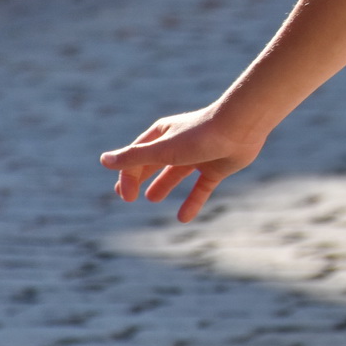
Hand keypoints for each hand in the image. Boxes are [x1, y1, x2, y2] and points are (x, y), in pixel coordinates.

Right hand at [100, 105, 267, 222]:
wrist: (241, 127)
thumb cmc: (199, 135)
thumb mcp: (162, 149)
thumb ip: (134, 157)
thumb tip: (104, 160)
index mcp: (162, 134)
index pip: (136, 157)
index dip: (127, 177)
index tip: (127, 197)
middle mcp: (178, 144)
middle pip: (153, 163)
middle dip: (139, 177)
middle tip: (126, 196)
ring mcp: (198, 156)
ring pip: (176, 173)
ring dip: (163, 185)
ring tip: (152, 199)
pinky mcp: (216, 168)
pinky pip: (201, 188)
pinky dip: (192, 202)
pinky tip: (183, 218)